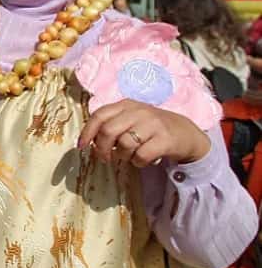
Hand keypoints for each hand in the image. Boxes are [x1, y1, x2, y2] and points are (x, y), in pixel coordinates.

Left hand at [78, 99, 210, 166]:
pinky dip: (138, 162)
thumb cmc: (151, 128)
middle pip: (109, 130)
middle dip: (102, 148)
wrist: (185, 133)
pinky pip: (142, 155)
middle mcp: (139, 111)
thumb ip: (111, 126)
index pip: (99, 115)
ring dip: (122, 156)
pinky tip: (142, 160)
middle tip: (105, 158)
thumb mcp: (130, 120)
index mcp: (126, 105)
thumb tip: (89, 142)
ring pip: (125, 144)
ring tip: (129, 156)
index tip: (81, 146)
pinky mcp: (165, 139)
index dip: (87, 132)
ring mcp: (153, 124)